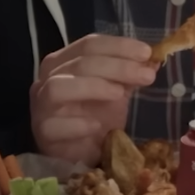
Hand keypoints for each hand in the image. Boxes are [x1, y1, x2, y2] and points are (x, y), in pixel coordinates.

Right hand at [30, 35, 155, 164]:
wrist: (84, 150)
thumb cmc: (97, 113)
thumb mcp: (117, 89)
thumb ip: (130, 72)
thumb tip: (152, 59)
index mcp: (65, 61)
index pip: (89, 44)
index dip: (119, 46)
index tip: (147, 53)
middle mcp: (48, 79)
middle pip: (79, 63)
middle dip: (117, 66)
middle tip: (146, 75)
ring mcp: (42, 106)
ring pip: (59, 87)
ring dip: (93, 87)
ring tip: (119, 94)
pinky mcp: (43, 134)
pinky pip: (54, 125)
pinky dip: (78, 124)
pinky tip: (98, 126)